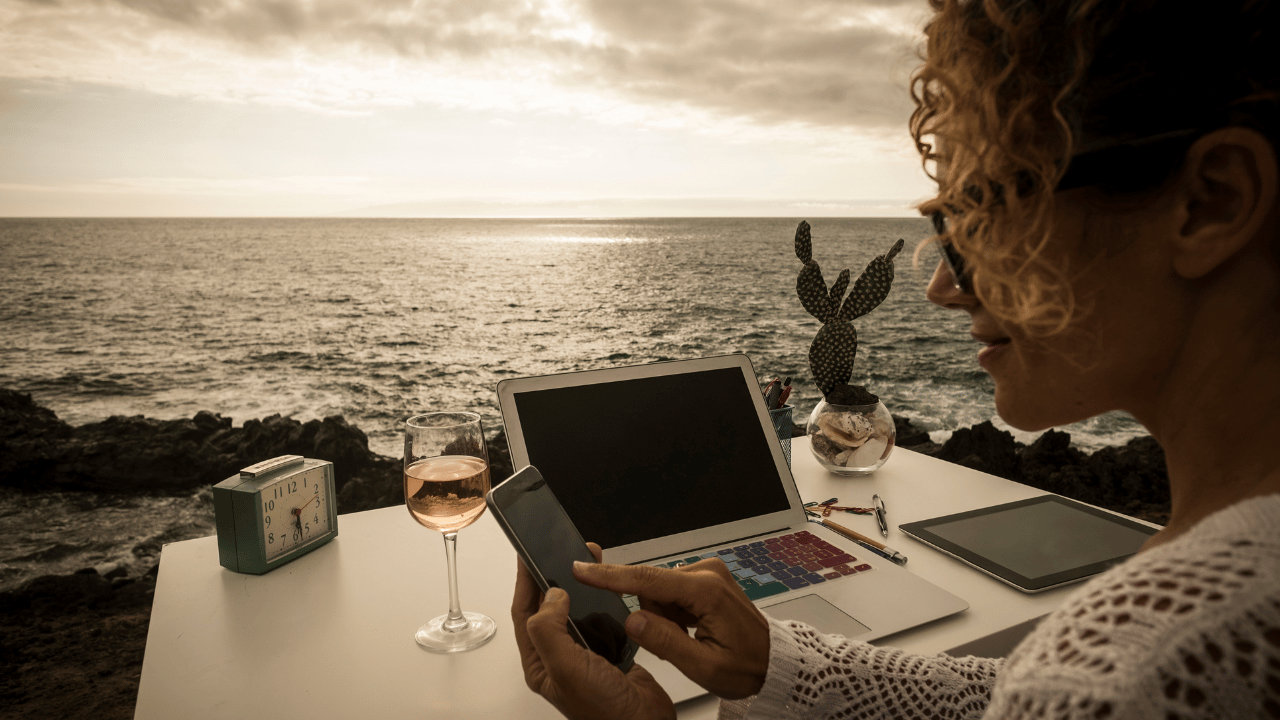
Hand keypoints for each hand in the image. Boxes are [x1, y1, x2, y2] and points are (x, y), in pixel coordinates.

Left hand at [511, 543, 674, 719]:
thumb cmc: (604, 713)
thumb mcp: (566, 669)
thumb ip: (549, 631)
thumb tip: (550, 596)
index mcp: (542, 662)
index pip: (525, 612)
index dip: (526, 581)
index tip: (528, 555)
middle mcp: (561, 656)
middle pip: (550, 607)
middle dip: (556, 576)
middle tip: (563, 552)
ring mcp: (586, 653)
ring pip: (577, 609)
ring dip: (582, 586)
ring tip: (588, 563)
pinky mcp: (611, 649)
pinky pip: (603, 617)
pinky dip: (606, 600)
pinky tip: (610, 590)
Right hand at [573, 557, 769, 699]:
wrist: (773, 662)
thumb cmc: (746, 666)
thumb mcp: (703, 666)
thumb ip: (665, 642)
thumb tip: (632, 620)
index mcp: (706, 591)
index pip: (647, 579)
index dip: (610, 576)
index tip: (582, 569)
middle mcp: (707, 573)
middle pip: (651, 586)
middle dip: (654, 617)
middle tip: (680, 642)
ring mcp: (708, 573)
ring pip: (660, 591)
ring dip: (665, 617)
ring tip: (690, 638)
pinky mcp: (706, 578)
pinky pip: (672, 592)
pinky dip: (674, 613)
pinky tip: (692, 630)